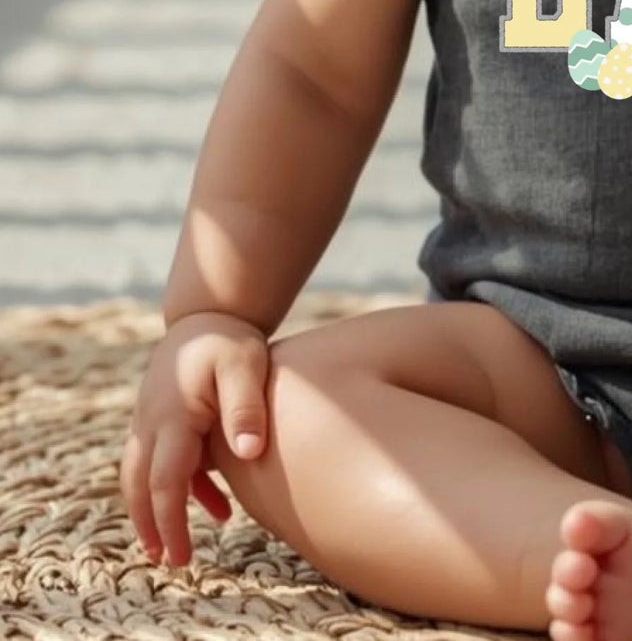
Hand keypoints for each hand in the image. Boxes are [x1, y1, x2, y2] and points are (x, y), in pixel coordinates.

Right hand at [120, 311, 271, 567]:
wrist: (208, 312)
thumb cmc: (229, 339)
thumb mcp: (245, 366)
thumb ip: (246, 408)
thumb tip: (250, 452)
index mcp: (172, 415)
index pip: (164, 480)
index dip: (169, 520)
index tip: (179, 553)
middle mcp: (152, 421)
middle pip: (141, 484)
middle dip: (151, 524)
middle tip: (168, 560)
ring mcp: (152, 419)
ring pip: (144, 474)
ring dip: (157, 509)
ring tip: (178, 543)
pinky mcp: (162, 418)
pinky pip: (161, 460)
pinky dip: (181, 485)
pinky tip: (216, 504)